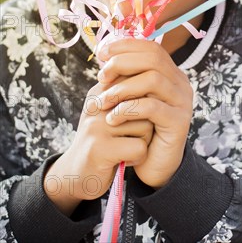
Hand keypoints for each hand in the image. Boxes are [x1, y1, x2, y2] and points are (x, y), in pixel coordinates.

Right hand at [44, 78, 153, 213]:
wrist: (76, 175)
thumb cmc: (103, 141)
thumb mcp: (110, 112)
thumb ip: (127, 95)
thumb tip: (155, 75)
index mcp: (100, 92)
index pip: (137, 81)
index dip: (146, 101)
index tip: (140, 116)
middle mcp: (97, 105)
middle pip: (146, 104)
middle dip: (147, 123)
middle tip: (132, 136)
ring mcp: (96, 126)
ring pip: (146, 126)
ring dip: (143, 142)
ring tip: (125, 148)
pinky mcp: (100, 149)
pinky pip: (140, 147)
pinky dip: (138, 157)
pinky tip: (125, 160)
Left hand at [97, 38, 193, 187]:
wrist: (152, 165)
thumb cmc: (138, 128)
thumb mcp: (131, 98)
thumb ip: (125, 76)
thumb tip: (106, 53)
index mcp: (170, 73)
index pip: (151, 47)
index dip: (125, 46)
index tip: (101, 53)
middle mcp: (180, 83)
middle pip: (153, 58)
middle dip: (122, 63)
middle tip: (102, 77)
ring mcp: (182, 102)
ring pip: (153, 79)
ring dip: (122, 88)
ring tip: (103, 101)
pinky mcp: (179, 122)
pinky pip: (152, 107)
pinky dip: (127, 109)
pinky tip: (112, 118)